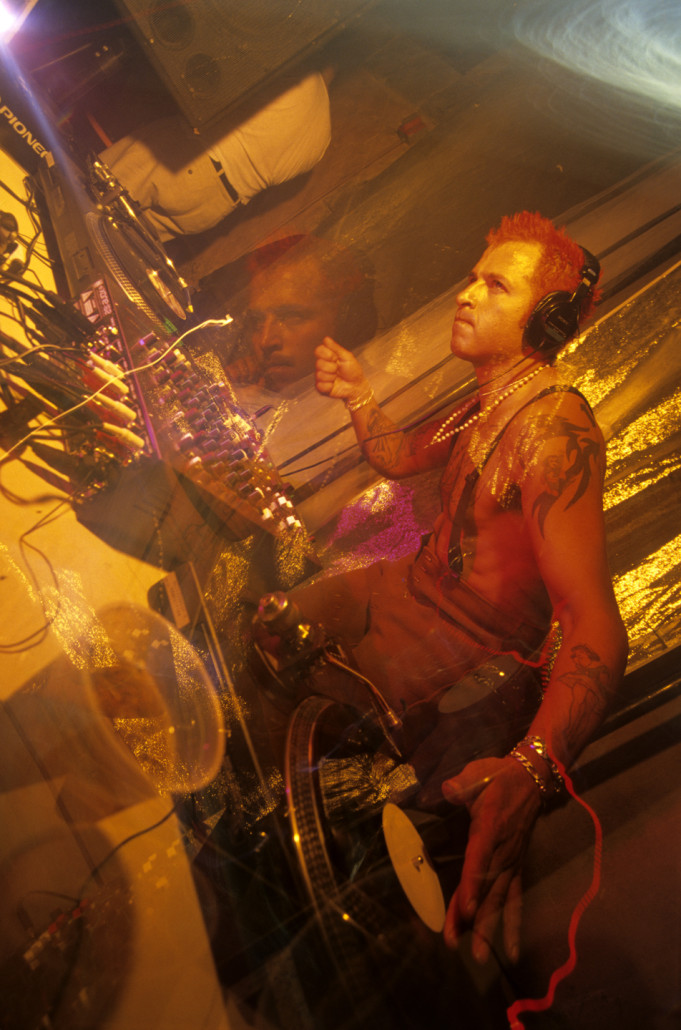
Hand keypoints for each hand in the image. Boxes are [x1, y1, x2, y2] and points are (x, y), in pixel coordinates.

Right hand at [315, 337, 367, 401]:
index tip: (336, 358)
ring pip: (319, 375)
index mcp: (327, 357)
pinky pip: (320, 385)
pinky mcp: (321, 388)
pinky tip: (333, 385)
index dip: (328, 355)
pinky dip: (329, 386)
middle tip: (338, 370)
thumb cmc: (353, 370)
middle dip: (332, 367)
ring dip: (331, 377)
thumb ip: (335, 348)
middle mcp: (322, 366)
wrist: (357, 386)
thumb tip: (326, 338)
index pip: (318, 350)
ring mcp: (320, 377)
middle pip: (318, 363)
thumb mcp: (346, 356)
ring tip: (337, 378)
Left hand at [441, 756, 541, 963]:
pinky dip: (512, 926)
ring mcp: (511, 863)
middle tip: (455, 942)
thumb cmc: (497, 777)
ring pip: (499, 900)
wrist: (531, 779)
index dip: (473, 885)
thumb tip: (445, 789)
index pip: (479, 860)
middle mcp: (503, 852)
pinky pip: (514, 900)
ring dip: (488, 928)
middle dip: (472, 918)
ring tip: (478, 956)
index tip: (467, 909)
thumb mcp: (476, 774)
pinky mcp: (516, 868)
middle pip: (486, 889)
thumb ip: (460, 785)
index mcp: (490, 829)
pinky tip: (510, 952)